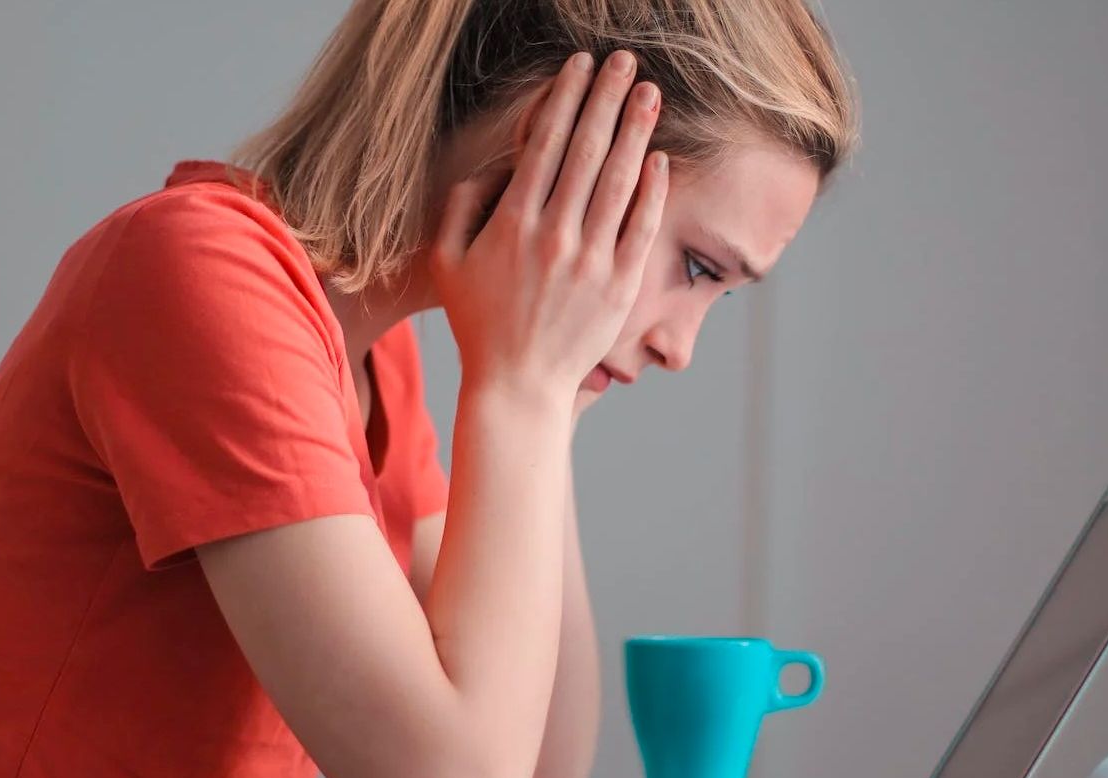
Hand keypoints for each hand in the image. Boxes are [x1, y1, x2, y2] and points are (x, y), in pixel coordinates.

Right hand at [430, 51, 667, 402]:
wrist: (517, 385)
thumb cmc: (478, 322)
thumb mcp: (447, 262)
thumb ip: (459, 208)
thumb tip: (488, 169)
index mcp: (512, 223)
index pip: (544, 144)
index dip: (565, 99)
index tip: (580, 67)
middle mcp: (554, 235)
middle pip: (586, 151)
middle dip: (607, 99)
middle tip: (626, 62)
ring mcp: (590, 261)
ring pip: (618, 181)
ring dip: (636, 131)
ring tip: (650, 93)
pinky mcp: (618, 286)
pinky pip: (641, 228)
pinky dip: (652, 191)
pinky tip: (660, 158)